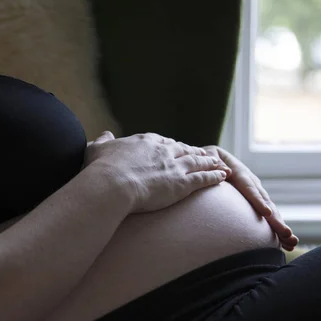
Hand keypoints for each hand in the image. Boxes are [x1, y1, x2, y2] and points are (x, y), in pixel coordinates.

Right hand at [84, 132, 226, 212]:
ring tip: (219, 162)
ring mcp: (175, 166)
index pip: (164, 142)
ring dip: (209, 162)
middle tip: (205, 154)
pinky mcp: (182, 182)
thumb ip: (103, 142)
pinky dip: (215, 176)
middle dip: (195, 152)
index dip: (173, 146)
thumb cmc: (101, 170)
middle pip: (184, 150)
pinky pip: (204, 178)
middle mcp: (163, 151)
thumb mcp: (97, 150)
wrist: (112, 185)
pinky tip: (223, 176)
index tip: (178, 148)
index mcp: (145, 142)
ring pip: (197, 162)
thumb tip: (104, 135)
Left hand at [203, 145, 298, 250]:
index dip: (258, 200)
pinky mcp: (257, 201)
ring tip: (292, 243)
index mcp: (239, 173)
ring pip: (271, 211)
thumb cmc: (208, 159)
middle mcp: (253, 183)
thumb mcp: (208, 157)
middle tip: (287, 235)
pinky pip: (269, 215)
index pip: (249, 188)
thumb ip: (214, 163)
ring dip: (281, 227)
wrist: (215, 158)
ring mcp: (257, 192)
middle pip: (266, 204)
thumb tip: (224, 172)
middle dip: (276, 220)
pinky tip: (286, 244)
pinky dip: (277, 229)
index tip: (267, 213)